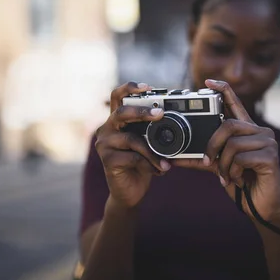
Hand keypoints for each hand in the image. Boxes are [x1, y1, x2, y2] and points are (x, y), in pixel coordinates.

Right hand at [95, 82, 170, 208]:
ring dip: (153, 151)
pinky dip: (150, 164)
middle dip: (142, 112)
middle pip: (121, 112)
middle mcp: (107, 129)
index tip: (147, 87)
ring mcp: (104, 144)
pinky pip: (133, 157)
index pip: (117, 96)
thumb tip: (175, 118)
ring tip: (167, 162)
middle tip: (160, 113)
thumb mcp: (149, 143)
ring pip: (132, 139)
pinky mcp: (107, 160)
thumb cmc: (141, 163)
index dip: (130, 88)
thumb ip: (153, 130)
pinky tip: (159, 170)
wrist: (131, 192)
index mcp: (117, 121)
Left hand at [173, 79, 279, 230]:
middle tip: (209, 162)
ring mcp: (268, 143)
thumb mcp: (217, 167)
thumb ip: (200, 159)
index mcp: (247, 131)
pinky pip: (241, 158)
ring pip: (233, 143)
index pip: (235, 103)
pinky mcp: (271, 157)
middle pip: (228, 125)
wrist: (261, 208)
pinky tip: (238, 179)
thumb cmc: (241, 184)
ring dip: (224, 164)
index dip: (222, 89)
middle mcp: (260, 132)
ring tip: (228, 176)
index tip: (207, 82)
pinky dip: (233, 171)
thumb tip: (172, 158)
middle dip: (213, 145)